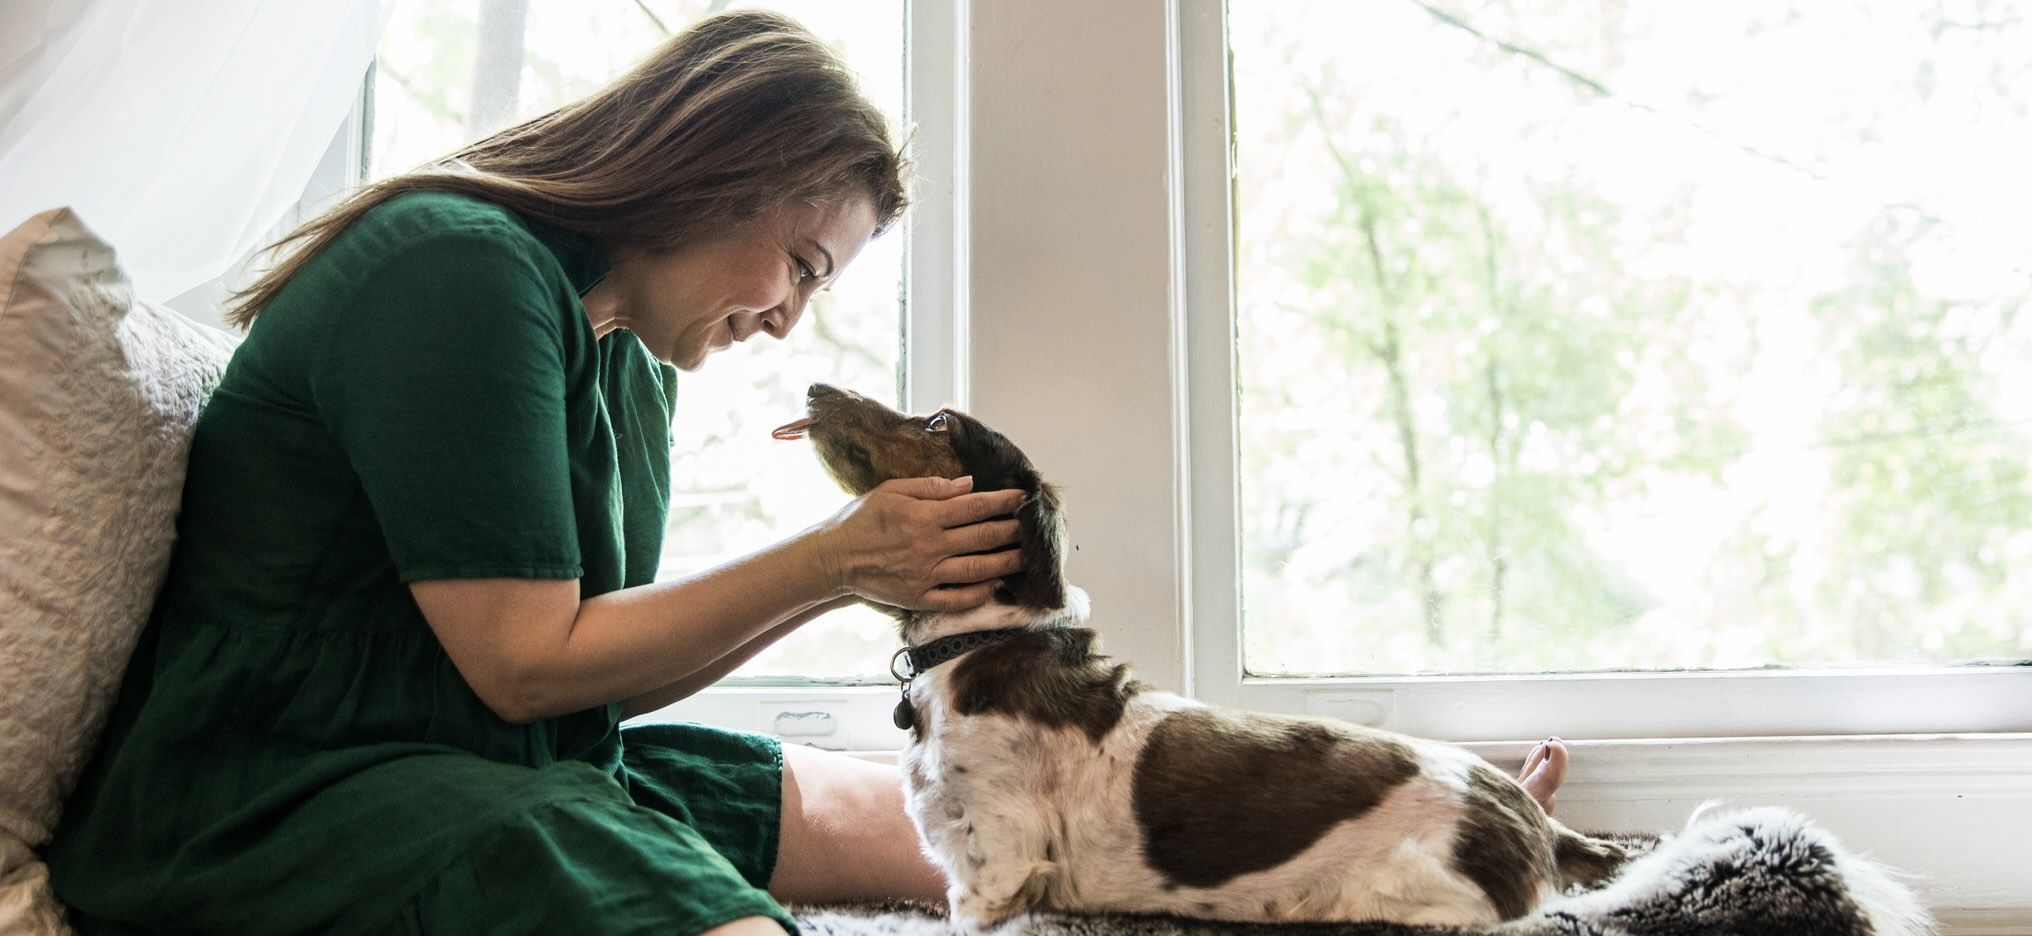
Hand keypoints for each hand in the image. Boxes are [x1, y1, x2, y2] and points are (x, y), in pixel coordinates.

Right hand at [811, 476, 1026, 611]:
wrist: (833, 558)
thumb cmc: (862, 519)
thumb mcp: (892, 490)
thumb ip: (932, 486)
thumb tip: (969, 485)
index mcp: (924, 515)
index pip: (975, 506)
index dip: (1004, 501)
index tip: (1024, 497)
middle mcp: (929, 546)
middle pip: (983, 537)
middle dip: (1013, 530)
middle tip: (1033, 527)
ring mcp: (926, 575)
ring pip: (977, 570)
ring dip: (1006, 563)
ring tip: (1026, 557)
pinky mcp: (920, 598)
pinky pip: (957, 599)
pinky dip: (980, 593)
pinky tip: (995, 584)